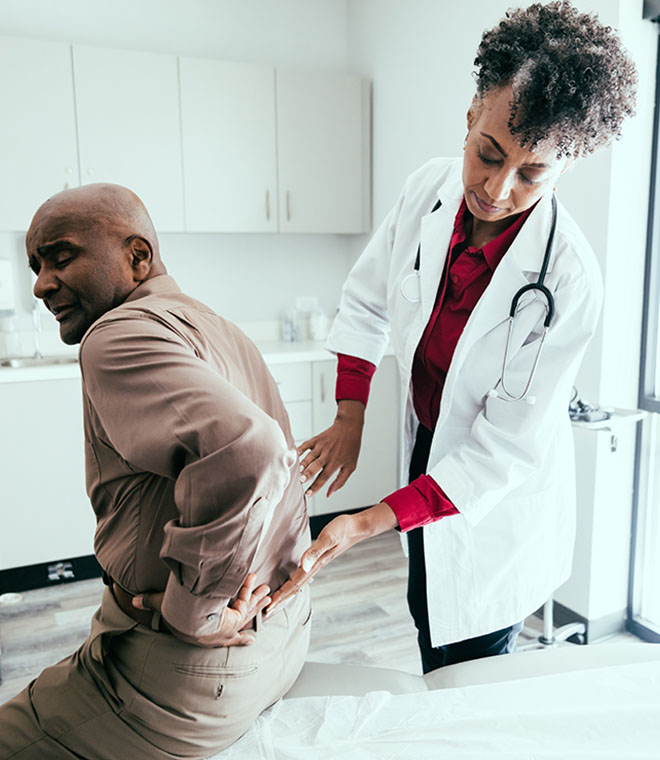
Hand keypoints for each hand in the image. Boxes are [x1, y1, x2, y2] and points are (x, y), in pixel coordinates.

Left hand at [133, 573, 270, 647]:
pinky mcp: (237, 614)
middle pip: (244, 620)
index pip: (225, 637)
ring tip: (269, 593)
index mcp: (209, 635)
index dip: (238, 639)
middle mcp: (223, 631)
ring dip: (259, 600)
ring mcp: (232, 623)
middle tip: (267, 606)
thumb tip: (132, 601)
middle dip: (255, 612)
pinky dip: (249, 588)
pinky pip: (245, 599)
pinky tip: (253, 577)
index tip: (250, 639)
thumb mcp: (163, 607)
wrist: (191, 623)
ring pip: (249, 610)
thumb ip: (150, 601)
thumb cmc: (178, 622)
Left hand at [265, 503, 397, 616]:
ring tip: (276, 601)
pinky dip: (294, 582)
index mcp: (315, 564)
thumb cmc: (343, 530)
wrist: (357, 527)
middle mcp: (314, 567)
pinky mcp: (318, 558)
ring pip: (298, 582)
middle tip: (267, 611)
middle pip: (295, 588)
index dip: (281, 596)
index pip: (294, 585)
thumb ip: (314, 552)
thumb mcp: (328, 538)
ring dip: (286, 593)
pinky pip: (302, 575)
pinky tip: (292, 583)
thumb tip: (302, 565)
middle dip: (281, 600)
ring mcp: (317, 564)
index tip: (270, 608)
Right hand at [298, 400, 364, 496]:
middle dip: (308, 474)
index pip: (324, 477)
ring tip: (297, 471)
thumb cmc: (351, 448)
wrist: (349, 427)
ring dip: (303, 464)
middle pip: (316, 466)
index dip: (316, 486)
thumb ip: (340, 481)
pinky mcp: (317, 439)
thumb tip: (329, 494)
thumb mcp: (351, 466)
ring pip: (310, 457)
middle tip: (300, 481)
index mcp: (336, 462)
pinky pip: (306, 445)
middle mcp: (328, 455)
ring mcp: (321, 446)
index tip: (308, 494)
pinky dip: (299, 450)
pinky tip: (295, 455)